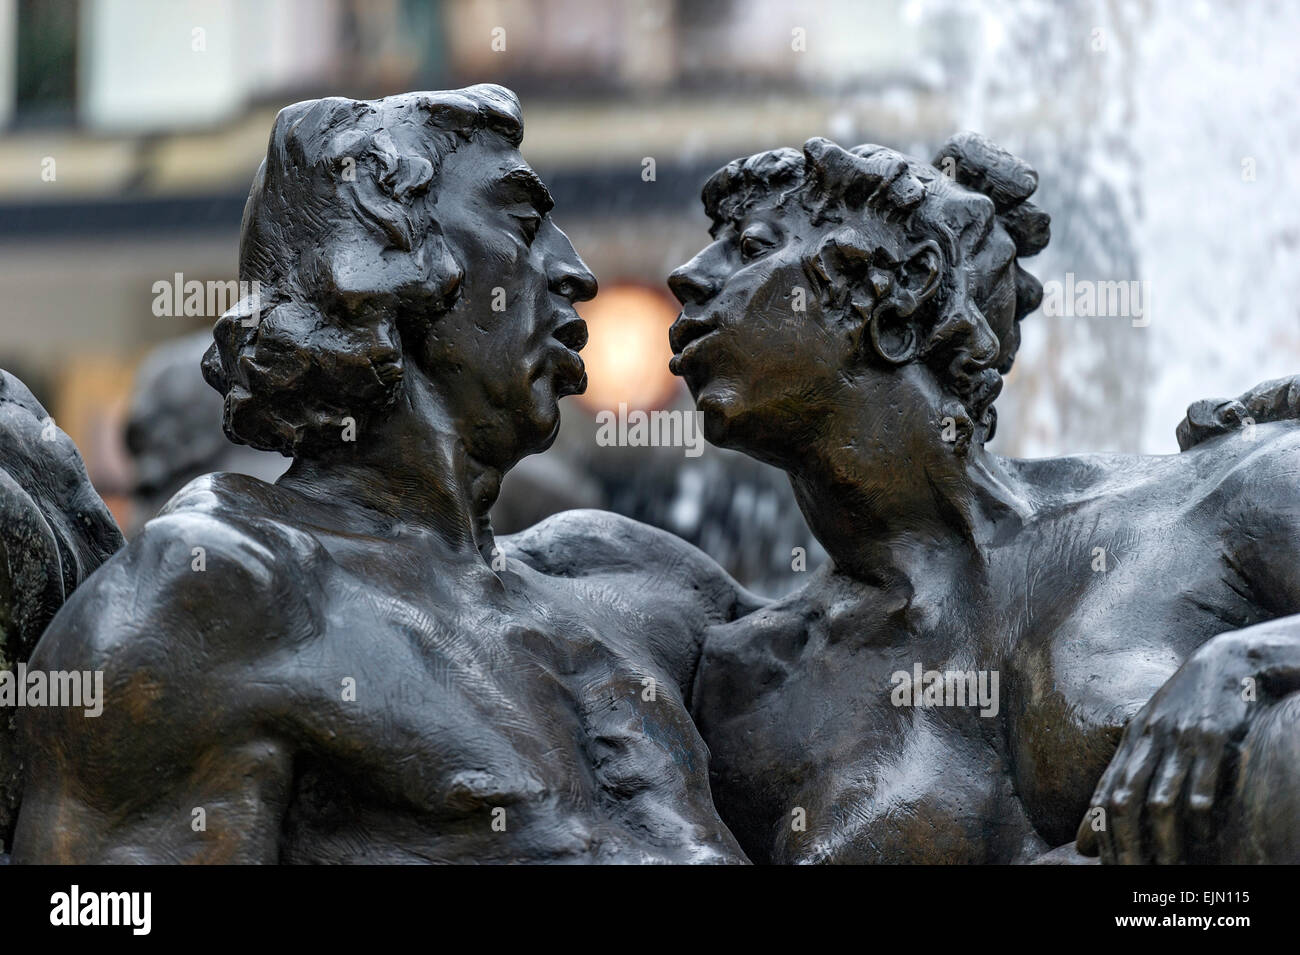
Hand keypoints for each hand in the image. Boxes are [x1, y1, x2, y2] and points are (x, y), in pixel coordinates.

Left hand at [1076, 629, 1263, 863]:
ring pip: (1162, 799)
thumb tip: (1085, 837)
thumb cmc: (1184, 707)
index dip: (1100, 832)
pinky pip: (1203, 783)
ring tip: (1166, 869)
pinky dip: (1199, 813)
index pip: (1104, 794)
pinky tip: (1201, 834)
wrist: (1228, 662)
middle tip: (1131, 874)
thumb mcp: (1146, 735)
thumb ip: (1119, 778)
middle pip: (1125, 801)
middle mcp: (1149, 740)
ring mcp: (1180, 739)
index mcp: (1131, 741)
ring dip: (1162, 840)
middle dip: (1125, 843)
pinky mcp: (1214, 736)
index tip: (1101, 863)